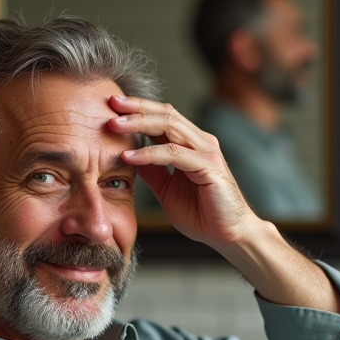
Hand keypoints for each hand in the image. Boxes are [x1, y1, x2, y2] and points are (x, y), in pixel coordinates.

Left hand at [108, 95, 260, 248]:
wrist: (228, 235)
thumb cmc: (202, 214)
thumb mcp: (167, 189)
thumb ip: (152, 171)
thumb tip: (130, 155)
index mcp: (191, 144)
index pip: (162, 117)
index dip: (138, 109)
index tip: (112, 106)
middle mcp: (200, 142)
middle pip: (166, 113)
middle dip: (136, 107)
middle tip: (111, 104)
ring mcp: (206, 152)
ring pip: (170, 127)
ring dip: (139, 123)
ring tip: (114, 125)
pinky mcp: (209, 167)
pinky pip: (174, 154)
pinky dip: (149, 153)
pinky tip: (130, 157)